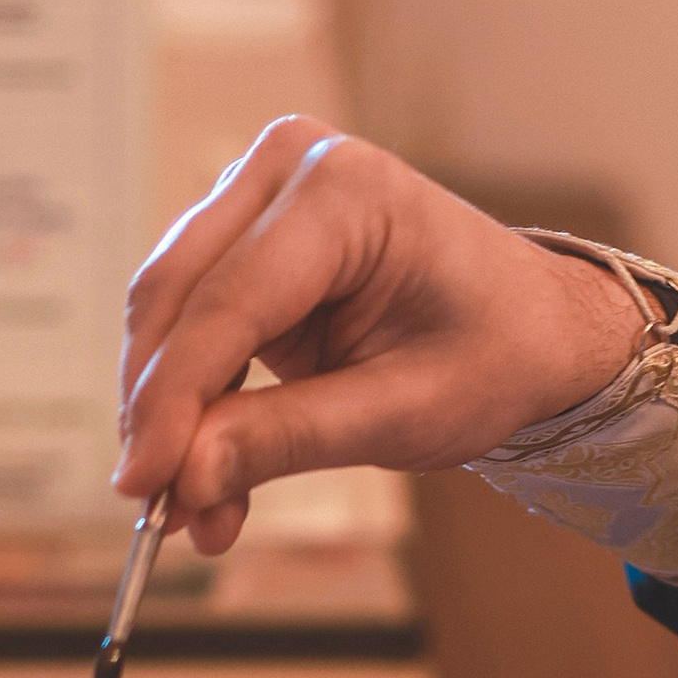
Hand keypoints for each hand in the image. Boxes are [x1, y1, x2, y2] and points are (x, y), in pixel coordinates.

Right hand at [114, 120, 644, 552]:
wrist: (534, 327)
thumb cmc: (495, 353)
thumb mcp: (405, 412)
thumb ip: (289, 438)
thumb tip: (184, 479)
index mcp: (345, 191)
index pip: (228, 303)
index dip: (173, 402)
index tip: (142, 486)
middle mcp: (289, 167)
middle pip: (179, 297)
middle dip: (161, 413)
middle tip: (159, 510)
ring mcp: (258, 192)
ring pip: (169, 310)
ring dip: (167, 414)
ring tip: (191, 507)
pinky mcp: (242, 236)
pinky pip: (187, 319)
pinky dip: (186, 398)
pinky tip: (200, 470)